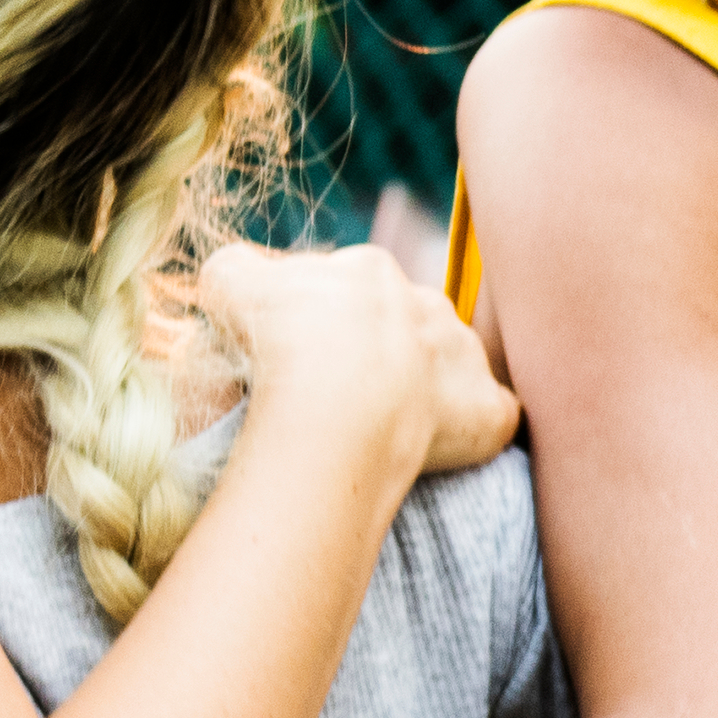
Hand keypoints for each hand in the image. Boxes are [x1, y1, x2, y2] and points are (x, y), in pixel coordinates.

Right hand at [194, 235, 515, 478]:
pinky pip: (488, 414)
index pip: (345, 287)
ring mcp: (462, 355)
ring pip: (446, 363)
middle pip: (400, 322)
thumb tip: (241, 275)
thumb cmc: (279, 342)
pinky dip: (469, 429)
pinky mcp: (486, 410)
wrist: (335, 398)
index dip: (317, 320)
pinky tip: (437, 447)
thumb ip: (237, 270)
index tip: (294, 354)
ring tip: (375, 425)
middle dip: (372, 351)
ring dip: (420, 387)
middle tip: (330, 394)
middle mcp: (425, 302)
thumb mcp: (229, 284)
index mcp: (367, 270)